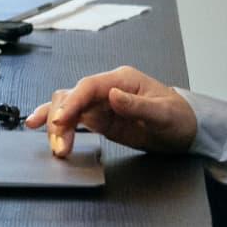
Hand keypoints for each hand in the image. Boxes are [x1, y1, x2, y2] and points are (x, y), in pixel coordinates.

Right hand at [25, 66, 195, 158]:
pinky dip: (57, 125)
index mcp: (122, 80)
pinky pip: (72, 119)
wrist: (185, 129)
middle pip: (72, 96)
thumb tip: (113, 95)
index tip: (60, 121)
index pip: (89, 86)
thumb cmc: (178, 117)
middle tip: (60, 145)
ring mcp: (101, 104)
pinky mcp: (99, 119)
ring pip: (67, 106)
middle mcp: (108, 89)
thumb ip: (138, 105)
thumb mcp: (164, 114)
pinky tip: (41, 128)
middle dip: (61, 119)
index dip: (72, 102)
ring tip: (55, 146)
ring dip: (56, 125)